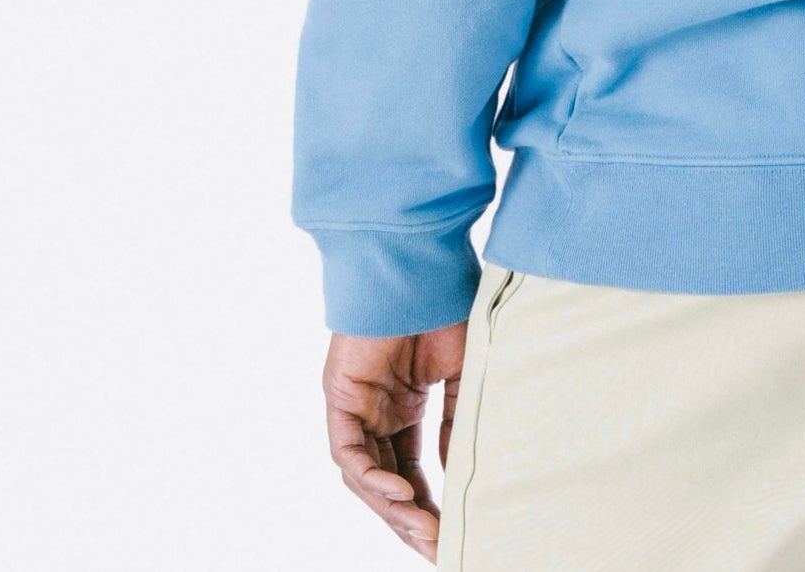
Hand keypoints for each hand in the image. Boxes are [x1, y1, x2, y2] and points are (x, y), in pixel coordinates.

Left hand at [323, 324, 469, 559]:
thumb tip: (455, 470)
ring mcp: (356, 406)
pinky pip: (348, 453)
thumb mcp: (464, 372)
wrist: (423, 261)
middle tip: (439, 548)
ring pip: (366, 476)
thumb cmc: (448, 303)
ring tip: (425, 532)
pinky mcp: (339, 396)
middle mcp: (375, 411)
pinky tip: (402, 494)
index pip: (410, 470)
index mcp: (403, 405)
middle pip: (387, 482)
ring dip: (393, 508)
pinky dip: (372, 478)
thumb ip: (457, 422)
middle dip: (411, 519)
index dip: (429, 505)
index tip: (452, 535)